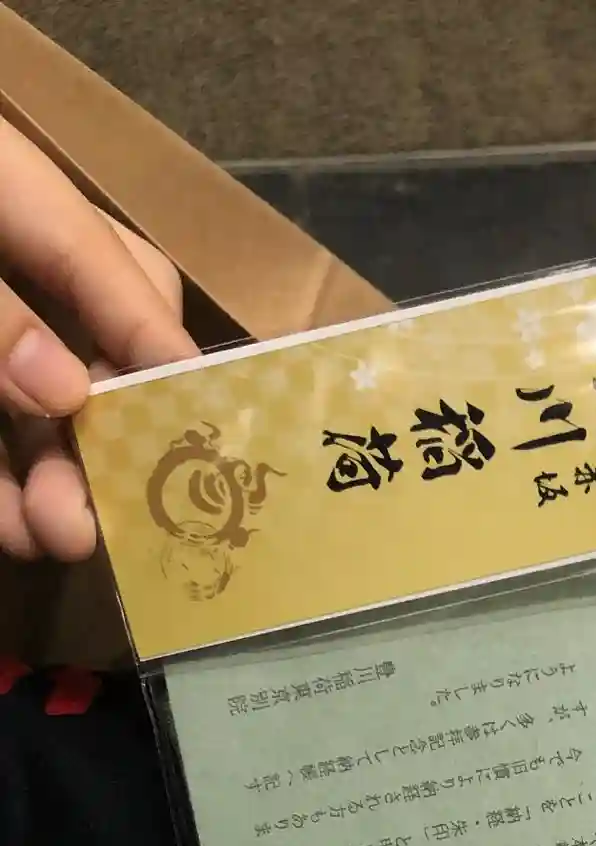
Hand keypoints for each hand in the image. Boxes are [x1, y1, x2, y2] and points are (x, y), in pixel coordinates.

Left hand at [0, 117, 195, 562]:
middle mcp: (26, 262)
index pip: (124, 278)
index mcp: (30, 197)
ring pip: (39, 408)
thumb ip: (0, 311)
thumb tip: (71, 393)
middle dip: (106, 444)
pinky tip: (11, 528)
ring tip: (55, 539)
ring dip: (53, 479)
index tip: (214, 433)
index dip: (163, 359)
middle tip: (100, 513)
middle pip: (95, 354)